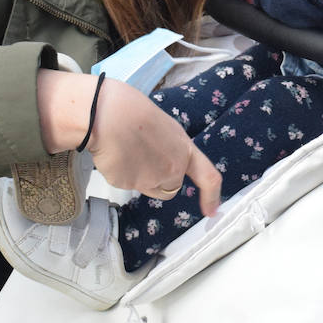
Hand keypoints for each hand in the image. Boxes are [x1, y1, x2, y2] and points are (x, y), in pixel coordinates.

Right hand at [37, 70, 221, 215]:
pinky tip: (116, 154)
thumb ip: (171, 150)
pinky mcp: (127, 185)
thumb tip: (162, 158)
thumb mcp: (165, 129)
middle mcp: (172, 169)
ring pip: (148, 187)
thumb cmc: (136, 111)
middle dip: (160, 178)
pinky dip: (120, 172)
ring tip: (128, 150)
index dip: (212, 196)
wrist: (110, 114)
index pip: (209, 178)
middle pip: (170, 186)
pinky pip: (125, 183)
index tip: (212, 210)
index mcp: (185, 151)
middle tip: (144, 154)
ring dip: (140, 177)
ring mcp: (150, 180)